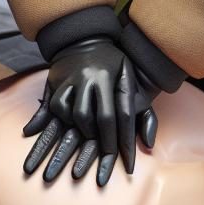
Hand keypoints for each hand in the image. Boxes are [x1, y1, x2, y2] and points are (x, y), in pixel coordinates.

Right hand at [21, 38, 156, 184]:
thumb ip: (144, 112)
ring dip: (80, 135)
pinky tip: (62, 129)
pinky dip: (58, 121)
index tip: (128, 166)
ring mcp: (71, 79)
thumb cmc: (114, 66)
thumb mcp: (133, 82)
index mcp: (112, 77)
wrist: (84, 38)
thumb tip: (150, 144)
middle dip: (102, 145)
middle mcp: (90, 78)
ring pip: (73, 116)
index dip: (125, 142)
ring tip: (84, 149)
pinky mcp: (55, 82)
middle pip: (95, 119)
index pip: (122, 116)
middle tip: (105, 163)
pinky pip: (54, 107)